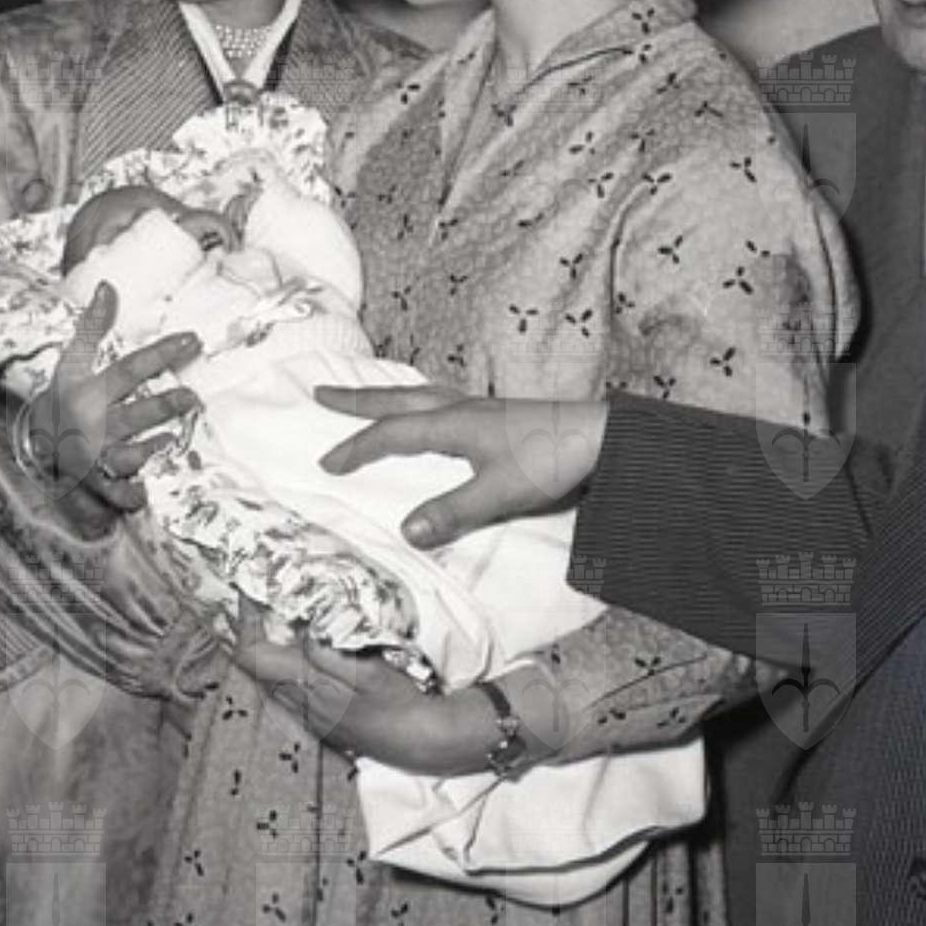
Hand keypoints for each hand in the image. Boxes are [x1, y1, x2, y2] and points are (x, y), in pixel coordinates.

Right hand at [25, 283, 200, 537]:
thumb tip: (107, 286)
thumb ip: (92, 327)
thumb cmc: (63, 397)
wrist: (35, 444)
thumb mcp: (72, 362)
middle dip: (164, 406)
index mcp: (88, 392)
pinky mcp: (98, 484)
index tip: (192, 339)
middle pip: (133, 415)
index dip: (160, 354)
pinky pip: (118, 493)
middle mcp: (93, 424)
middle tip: (193, 397)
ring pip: (127, 456)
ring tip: (172, 437)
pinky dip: (131, 494)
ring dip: (151, 449)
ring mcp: (95, 457)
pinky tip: (145, 490)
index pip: (128, 369)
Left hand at [230, 605, 518, 777]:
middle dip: (250, 631)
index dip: (245, 621)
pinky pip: (285, 690)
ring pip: (267, 679)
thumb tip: (297, 630)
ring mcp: (308, 716)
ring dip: (264, 648)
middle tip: (256, 598)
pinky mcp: (320, 721)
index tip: (249, 591)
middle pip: (253, 667)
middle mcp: (300, 705)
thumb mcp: (368, 670)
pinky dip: (280, 665)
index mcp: (308, 688)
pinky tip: (294, 650)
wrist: (420, 741)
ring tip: (270, 616)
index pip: (254, 655)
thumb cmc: (398, 701)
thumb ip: (327, 653)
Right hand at [312, 385, 609, 548]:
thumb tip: (405, 532)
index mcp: (453, 425)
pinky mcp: (498, 414)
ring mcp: (480, 409)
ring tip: (368, 395)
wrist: (604, 437)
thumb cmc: (552, 460)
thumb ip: (453, 511)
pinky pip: (442, 399)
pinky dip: (420, 400)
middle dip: (357, 400)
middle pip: (396, 400)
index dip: (356, 448)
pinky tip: (430, 409)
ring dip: (387, 395)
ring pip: (419, 394)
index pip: (391, 434)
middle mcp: (460, 409)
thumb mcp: (500, 492)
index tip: (326, 462)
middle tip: (322, 393)